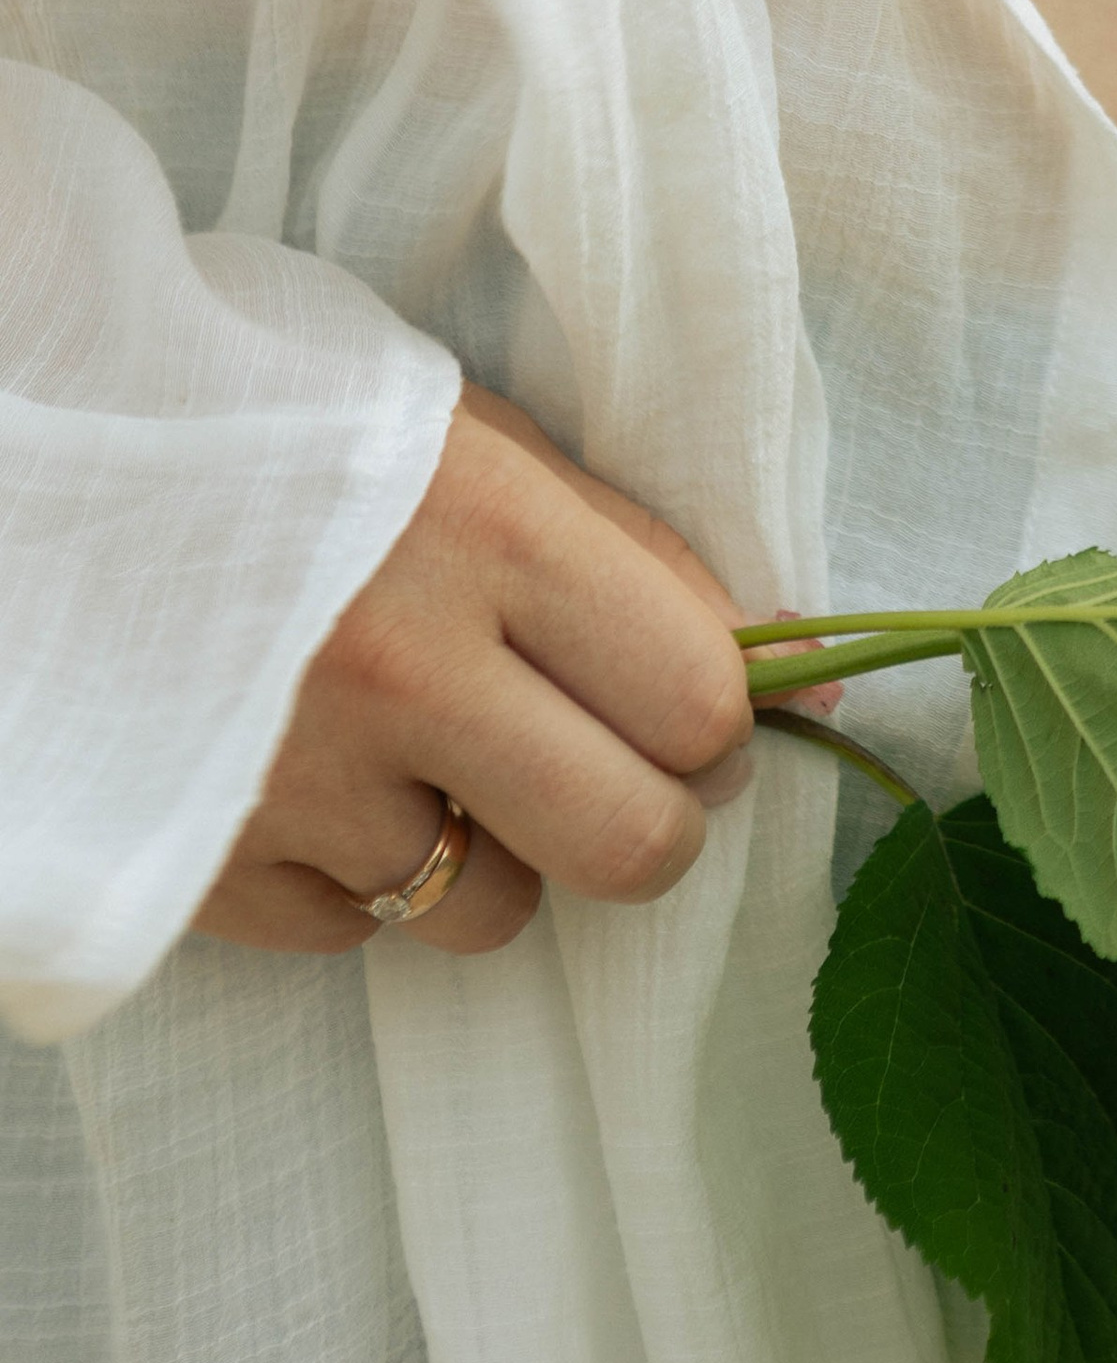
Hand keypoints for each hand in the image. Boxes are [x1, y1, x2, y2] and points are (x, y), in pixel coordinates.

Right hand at [192, 386, 755, 960]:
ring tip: (428, 753)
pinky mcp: (200, 862)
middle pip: (630, 842)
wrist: (54, 462)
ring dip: (491, 852)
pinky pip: (353, 932)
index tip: (694, 708)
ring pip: (491, 910)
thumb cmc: (294, 430)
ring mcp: (294, 780)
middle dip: (648, 820)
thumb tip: (796, 665)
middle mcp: (400, 667)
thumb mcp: (474, 439)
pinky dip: (357, 876)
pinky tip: (320, 775)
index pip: (700, 701)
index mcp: (487, 529)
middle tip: (609, 767)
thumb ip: (630, 551)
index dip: (721, 720)